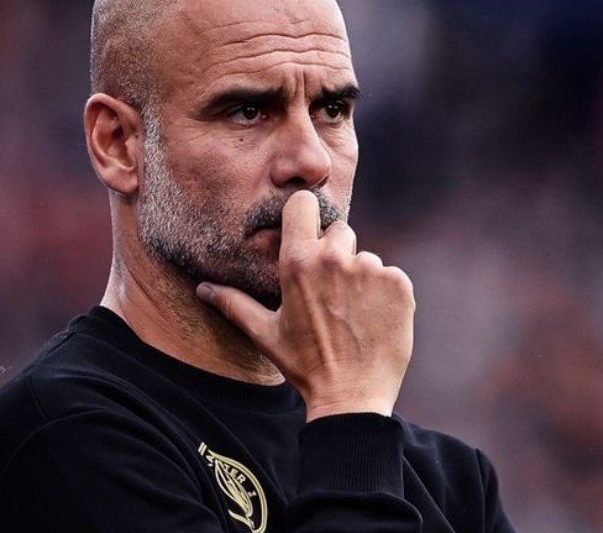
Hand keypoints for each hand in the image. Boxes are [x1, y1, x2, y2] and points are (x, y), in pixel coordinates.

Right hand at [197, 190, 415, 420]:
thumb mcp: (265, 333)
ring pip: (366, 257)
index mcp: (298, 262)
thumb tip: (202, 288)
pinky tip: (374, 320)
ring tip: (353, 315)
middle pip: (340, 231)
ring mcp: (371, 269)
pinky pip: (391, 275)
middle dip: (335, 253)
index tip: (307, 232)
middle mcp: (335, 259)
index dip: (305, 215)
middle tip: (331, 293)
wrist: (352, 398)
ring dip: (361, 278)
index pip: (303, 204)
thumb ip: (233, 304)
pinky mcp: (399, 284)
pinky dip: (386, 293)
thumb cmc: (304, 365)